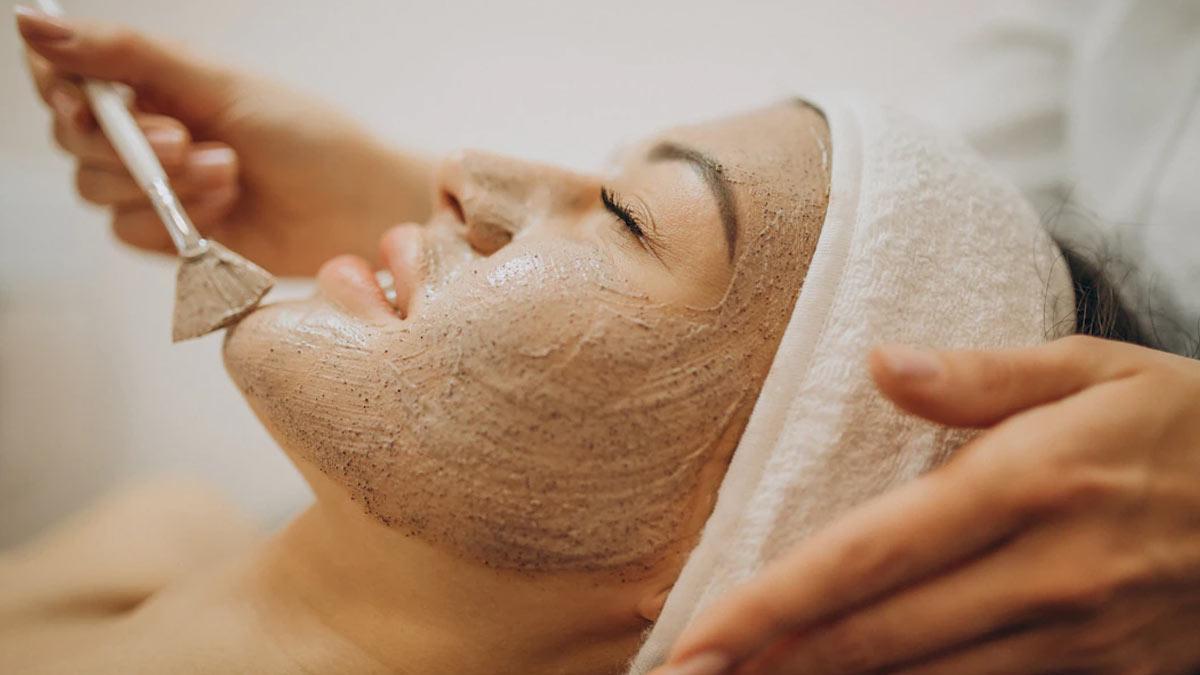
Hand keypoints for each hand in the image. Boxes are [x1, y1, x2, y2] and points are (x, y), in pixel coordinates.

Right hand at [17, 6, 431, 275]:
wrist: (361, 207)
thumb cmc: (308, 136)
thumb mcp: (218, 83)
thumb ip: (126, 54)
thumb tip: (32, 23)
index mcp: (155, 84)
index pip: (68, 78)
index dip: (62, 89)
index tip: (88, 103)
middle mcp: (147, 134)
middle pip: (74, 138)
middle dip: (125, 143)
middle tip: (186, 140)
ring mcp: (159, 188)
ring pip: (96, 188)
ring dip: (162, 182)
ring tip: (230, 171)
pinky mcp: (173, 237)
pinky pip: (130, 232)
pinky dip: (173, 222)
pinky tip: (227, 209)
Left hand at [654, 336, 1199, 674]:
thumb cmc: (1189, 423)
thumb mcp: (1095, 368)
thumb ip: (982, 374)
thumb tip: (880, 362)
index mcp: (1027, 483)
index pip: (866, 554)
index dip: (771, 603)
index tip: (698, 635)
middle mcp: (1047, 574)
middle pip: (878, 637)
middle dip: (773, 664)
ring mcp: (1082, 641)